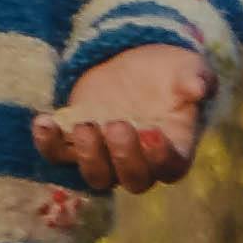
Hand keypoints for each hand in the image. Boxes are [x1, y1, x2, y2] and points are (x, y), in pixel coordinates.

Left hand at [30, 41, 212, 192]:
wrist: (133, 62)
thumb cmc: (169, 70)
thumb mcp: (187, 67)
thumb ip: (196, 78)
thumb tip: (198, 89)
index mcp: (175, 147)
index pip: (171, 169)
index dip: (161, 158)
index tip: (151, 131)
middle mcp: (141, 160)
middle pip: (133, 181)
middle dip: (123, 157)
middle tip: (116, 124)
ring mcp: (106, 155)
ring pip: (96, 177)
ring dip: (88, 157)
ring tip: (85, 125)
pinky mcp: (75, 143)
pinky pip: (58, 156)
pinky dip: (48, 144)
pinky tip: (44, 120)